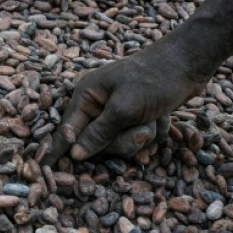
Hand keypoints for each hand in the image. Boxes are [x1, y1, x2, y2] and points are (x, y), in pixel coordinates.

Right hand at [48, 38, 205, 162]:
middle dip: (123, 141)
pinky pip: (136, 139)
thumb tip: (75, 155)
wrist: (189, 63)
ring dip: (141, 137)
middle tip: (142, 132)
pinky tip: (162, 118)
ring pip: (119, 144)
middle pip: (97, 144)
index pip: (66, 130)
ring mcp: (117, 112)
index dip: (56, 150)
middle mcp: (97, 104)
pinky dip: (152, 132)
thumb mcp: (125, 108)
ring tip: (155, 120)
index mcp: (86, 95)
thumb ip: (99, 133)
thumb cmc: (155, 79)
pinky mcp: (135, 117)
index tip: (42, 169)